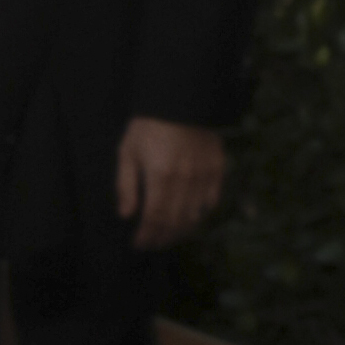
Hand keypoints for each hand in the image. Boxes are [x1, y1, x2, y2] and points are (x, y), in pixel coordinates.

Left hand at [116, 116, 225, 248]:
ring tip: (169, 237)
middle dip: (162, 238)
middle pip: (175, 222)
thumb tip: (126, 215)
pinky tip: (191, 219)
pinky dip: (201, 214)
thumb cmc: (148, 125)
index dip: (147, 236)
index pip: (155, 218)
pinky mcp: (218, 168)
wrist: (180, 99)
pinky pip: (212, 200)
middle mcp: (185, 180)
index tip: (139, 244)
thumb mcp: (128, 152)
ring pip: (195, 215)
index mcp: (161, 177)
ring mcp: (204, 175)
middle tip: (152, 245)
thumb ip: (126, 185)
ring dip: (181, 231)